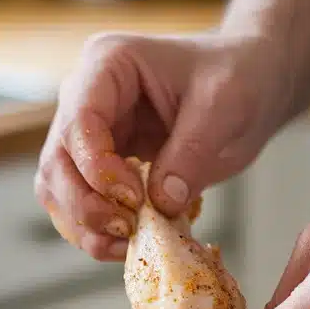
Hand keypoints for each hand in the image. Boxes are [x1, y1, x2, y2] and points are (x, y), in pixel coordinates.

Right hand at [36, 31, 287, 259]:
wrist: (251, 85)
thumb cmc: (237, 78)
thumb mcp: (225, 106)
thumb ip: (191, 152)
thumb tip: (162, 203)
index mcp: (108, 64)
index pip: (79, 121)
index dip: (97, 168)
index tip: (134, 198)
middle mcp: (85, 98)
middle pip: (58, 161)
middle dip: (85, 205)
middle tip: (127, 229)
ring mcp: (89, 136)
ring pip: (58, 190)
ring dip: (86, 225)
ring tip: (129, 242)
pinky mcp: (101, 168)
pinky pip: (81, 207)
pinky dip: (98, 233)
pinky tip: (131, 244)